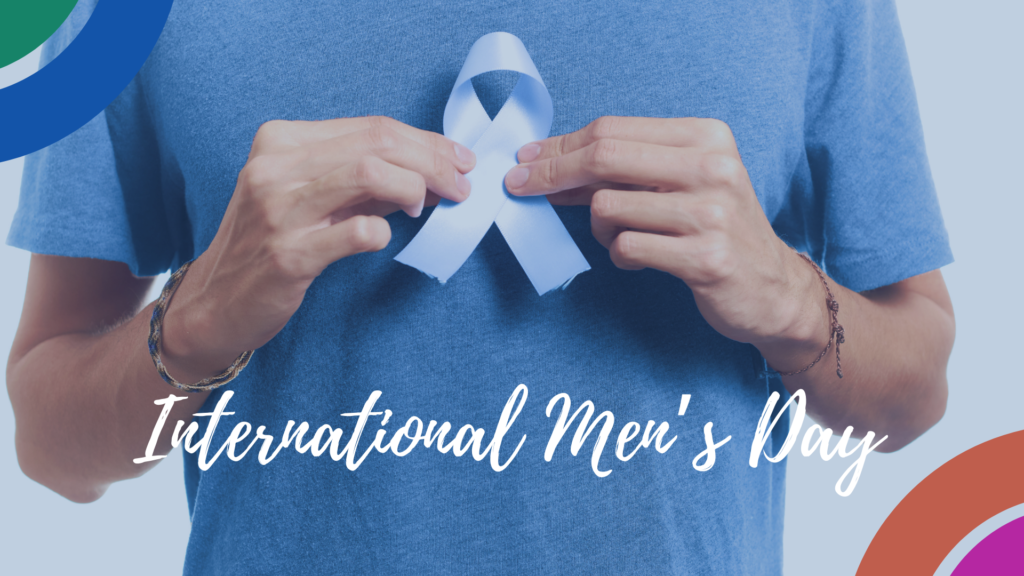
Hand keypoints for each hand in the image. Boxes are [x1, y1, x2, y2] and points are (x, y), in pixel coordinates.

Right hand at [161, 116, 475, 380]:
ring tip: (425, 208)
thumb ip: (360, 178)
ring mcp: (278, 209)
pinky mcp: (288, 255)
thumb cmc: (269, 243)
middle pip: (377, 145)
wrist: (215, 302)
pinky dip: (382, 231)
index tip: (458, 160)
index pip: (371, 127)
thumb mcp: (309, 196)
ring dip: (414, 189)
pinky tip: (382, 236)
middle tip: (460, 185)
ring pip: (370, 174)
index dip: (426, 142)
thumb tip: (429, 168)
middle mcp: (275, 167)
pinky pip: (356, 231)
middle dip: (433, 162)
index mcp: (280, 141)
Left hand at [504, 116, 825, 360]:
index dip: (560, 146)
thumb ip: (626, 169)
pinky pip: (628, 248)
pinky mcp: (706, 258)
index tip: (526, 160)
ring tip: (623, 237)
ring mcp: (712, 214)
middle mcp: (712, 168)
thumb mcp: (681, 183)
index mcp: (706, 137)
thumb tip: (548, 165)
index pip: (612, 130)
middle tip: (519, 187)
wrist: (772, 288)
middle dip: (552, 173)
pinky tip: (639, 258)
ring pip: (608, 206)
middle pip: (604, 157)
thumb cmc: (716, 230)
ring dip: (599, 227)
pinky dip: (620, 255)